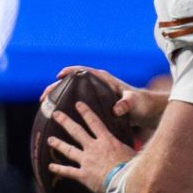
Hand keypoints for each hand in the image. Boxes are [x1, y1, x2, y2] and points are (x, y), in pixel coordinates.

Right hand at [43, 66, 166, 128]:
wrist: (148, 112)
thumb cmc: (143, 104)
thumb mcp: (135, 103)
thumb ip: (126, 104)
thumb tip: (117, 109)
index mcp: (105, 80)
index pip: (83, 71)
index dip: (70, 71)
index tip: (58, 76)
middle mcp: (98, 85)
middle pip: (73, 83)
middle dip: (57, 88)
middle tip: (44, 98)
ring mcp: (96, 95)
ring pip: (73, 95)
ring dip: (59, 100)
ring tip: (45, 110)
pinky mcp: (96, 106)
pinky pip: (78, 106)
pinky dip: (67, 111)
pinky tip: (58, 121)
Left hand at [47, 102, 136, 192]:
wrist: (124, 183)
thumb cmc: (132, 167)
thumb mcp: (133, 152)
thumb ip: (129, 146)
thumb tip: (140, 140)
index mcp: (107, 141)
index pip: (94, 122)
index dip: (86, 112)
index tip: (78, 104)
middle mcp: (93, 148)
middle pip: (77, 132)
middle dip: (65, 122)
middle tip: (56, 114)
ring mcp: (86, 161)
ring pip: (69, 150)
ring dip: (58, 144)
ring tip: (50, 139)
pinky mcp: (83, 175)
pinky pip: (68, 171)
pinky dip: (59, 169)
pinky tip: (51, 166)